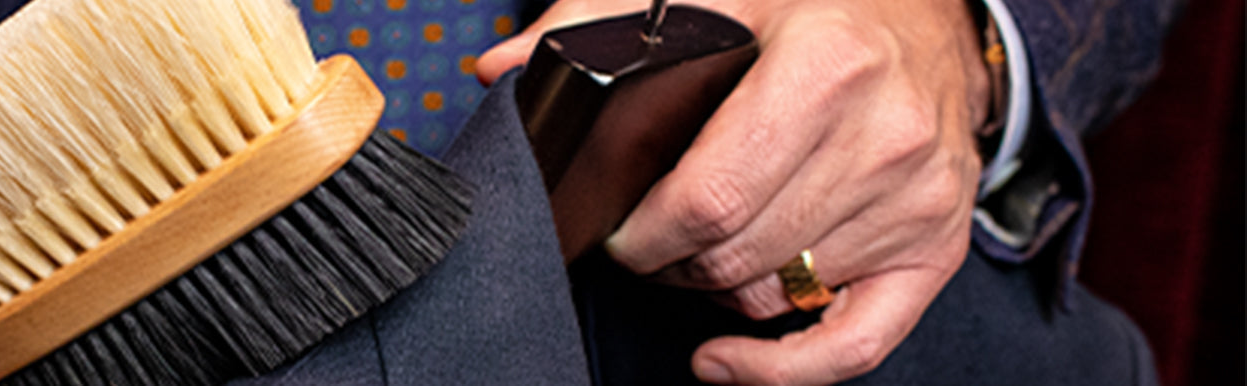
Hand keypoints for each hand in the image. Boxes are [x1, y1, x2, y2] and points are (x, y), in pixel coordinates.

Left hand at [479, 0, 988, 383]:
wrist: (929, 17)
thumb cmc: (820, 5)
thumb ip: (601, 19)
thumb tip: (501, 67)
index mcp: (825, 68)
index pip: (707, 199)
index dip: (643, 233)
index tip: (617, 229)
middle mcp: (883, 138)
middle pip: (735, 254)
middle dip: (670, 261)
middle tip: (648, 242)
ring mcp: (915, 199)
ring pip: (776, 295)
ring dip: (717, 290)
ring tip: (697, 255)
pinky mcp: (935, 247)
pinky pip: (854, 345)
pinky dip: (781, 370)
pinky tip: (722, 360)